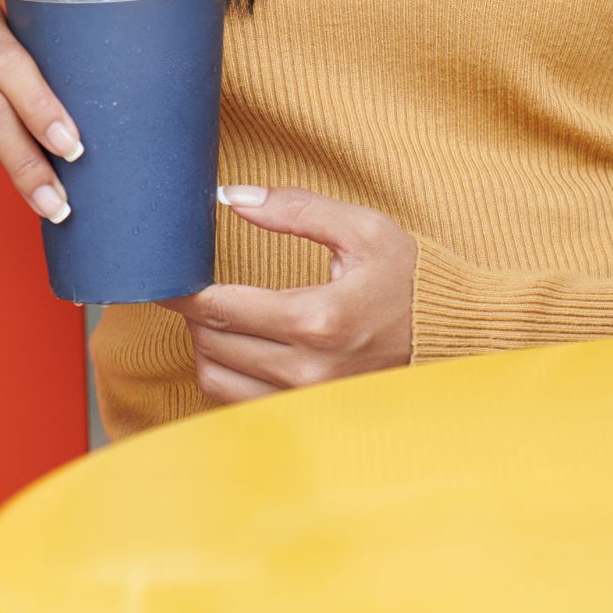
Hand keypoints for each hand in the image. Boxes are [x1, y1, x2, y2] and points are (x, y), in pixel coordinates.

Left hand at [167, 186, 416, 403]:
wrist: (450, 336)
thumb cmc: (407, 278)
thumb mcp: (360, 229)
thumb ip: (295, 209)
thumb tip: (229, 197)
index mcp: (319, 319)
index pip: (222, 307)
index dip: (181, 290)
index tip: (162, 274)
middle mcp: (309, 369)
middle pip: (212, 343)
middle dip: (192, 312)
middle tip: (190, 285)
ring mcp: (308, 399)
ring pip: (217, 380)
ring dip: (203, 345)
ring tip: (213, 314)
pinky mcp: (307, 414)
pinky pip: (238, 403)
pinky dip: (224, 374)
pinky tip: (234, 345)